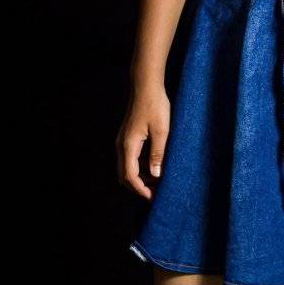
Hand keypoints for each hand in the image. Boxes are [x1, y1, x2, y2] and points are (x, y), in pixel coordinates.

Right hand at [117, 83, 170, 198]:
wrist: (146, 85)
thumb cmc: (155, 105)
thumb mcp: (162, 131)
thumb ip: (157, 154)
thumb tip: (155, 176)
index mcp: (128, 145)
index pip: (130, 176)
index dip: (141, 190)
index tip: (153, 198)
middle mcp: (121, 145)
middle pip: (124, 175)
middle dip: (139, 187)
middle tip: (156, 193)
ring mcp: (123, 141)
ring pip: (126, 167)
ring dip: (139, 178)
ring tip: (158, 182)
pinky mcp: (128, 137)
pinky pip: (130, 159)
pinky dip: (139, 168)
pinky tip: (154, 167)